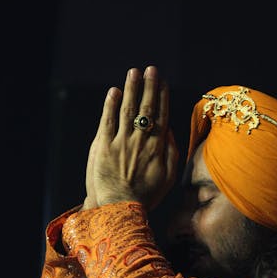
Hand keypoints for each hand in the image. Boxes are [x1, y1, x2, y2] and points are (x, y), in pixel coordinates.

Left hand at [83, 66, 178, 210]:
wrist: (120, 208)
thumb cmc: (146, 196)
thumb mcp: (168, 179)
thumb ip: (172, 153)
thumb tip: (169, 130)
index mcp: (157, 147)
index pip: (161, 115)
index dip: (161, 97)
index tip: (162, 82)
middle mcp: (141, 141)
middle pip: (146, 108)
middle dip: (149, 86)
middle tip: (151, 69)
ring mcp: (122, 142)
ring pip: (128, 110)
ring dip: (132, 89)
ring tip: (134, 72)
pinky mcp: (104, 146)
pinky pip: (108, 121)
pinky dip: (111, 105)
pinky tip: (114, 92)